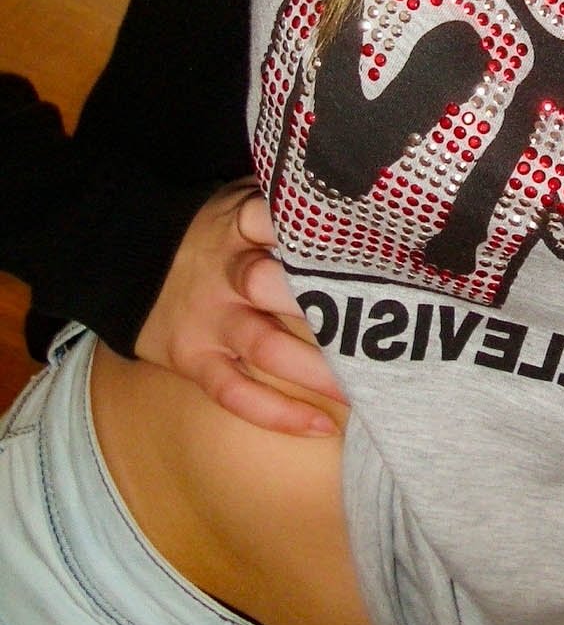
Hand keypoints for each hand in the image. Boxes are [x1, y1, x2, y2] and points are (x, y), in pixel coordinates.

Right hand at [135, 179, 346, 435]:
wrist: (131, 263)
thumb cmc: (216, 232)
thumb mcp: (242, 200)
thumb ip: (288, 202)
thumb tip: (362, 204)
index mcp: (239, 225)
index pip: (269, 217)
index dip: (306, 227)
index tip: (357, 239)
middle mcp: (225, 274)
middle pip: (266, 283)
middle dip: (315, 301)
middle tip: (371, 318)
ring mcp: (209, 321)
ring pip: (263, 346)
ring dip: (315, 369)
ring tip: (362, 387)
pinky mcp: (194, 361)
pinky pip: (234, 394)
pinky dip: (277, 414)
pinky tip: (321, 424)